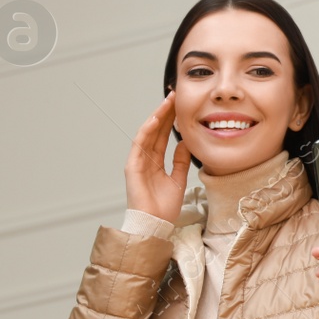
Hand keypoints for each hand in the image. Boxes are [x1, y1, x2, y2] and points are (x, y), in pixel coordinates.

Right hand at [125, 91, 190, 223]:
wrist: (156, 223)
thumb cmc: (165, 206)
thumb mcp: (178, 179)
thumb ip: (180, 161)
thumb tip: (185, 144)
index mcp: (156, 162)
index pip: (164, 136)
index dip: (171, 120)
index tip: (181, 105)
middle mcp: (146, 159)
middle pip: (156, 131)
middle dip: (165, 112)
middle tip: (174, 95)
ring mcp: (138, 161)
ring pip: (148, 133)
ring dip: (157, 116)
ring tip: (167, 101)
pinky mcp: (133, 166)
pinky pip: (140, 144)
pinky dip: (147, 130)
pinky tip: (156, 119)